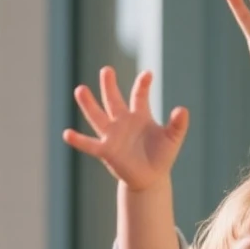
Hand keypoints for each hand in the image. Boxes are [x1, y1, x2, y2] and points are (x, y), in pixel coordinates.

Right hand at [62, 67, 189, 191]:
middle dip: (109, 85)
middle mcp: (123, 121)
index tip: (148, 74)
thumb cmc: (161, 155)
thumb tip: (182, 109)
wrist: (150, 178)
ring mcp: (112, 135)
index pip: (139, 95)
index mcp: (140, 115)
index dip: (143, 84)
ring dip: (89, 104)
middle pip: (113, 100)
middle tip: (106, 70)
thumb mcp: (172, 139)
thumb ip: (178, 124)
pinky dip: (78, 140)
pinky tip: (67, 134)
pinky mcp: (106, 151)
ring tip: (80, 90)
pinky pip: (90, 145)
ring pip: (98, 116)